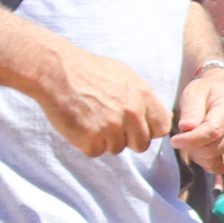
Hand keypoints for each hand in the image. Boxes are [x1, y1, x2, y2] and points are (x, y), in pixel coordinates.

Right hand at [33, 44, 173, 158]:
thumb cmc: (91, 71)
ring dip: (104, 140)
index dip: (149, 130)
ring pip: (117, 149)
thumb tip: (166, 117)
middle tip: (108, 124)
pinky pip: (95, 152)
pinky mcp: (90, 137)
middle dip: (127, 139)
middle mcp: (132, 113)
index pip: (162, 128)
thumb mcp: (127, 77)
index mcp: (144, 96)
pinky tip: (80, 125)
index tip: (136, 126)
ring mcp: (111, 126)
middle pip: (141, 144)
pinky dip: (86, 143)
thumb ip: (146, 99)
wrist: (57, 70)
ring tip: (91, 119)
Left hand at [171, 67, 223, 172]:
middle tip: (182, 138)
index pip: (213, 131)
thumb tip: (187, 127)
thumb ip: (190, 110)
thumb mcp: (194, 92)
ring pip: (217, 160)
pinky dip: (209, 164)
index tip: (174, 140)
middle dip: (192, 148)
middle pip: (213, 148)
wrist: (223, 93)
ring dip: (198, 156)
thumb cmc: (206, 92)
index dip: (191, 140)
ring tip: (192, 142)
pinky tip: (201, 153)